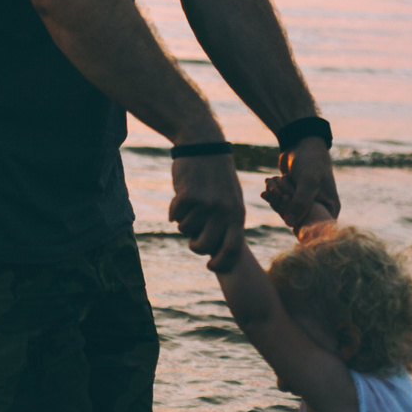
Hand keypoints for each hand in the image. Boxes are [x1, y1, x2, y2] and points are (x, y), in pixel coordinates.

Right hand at [169, 151, 246, 271]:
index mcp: (237, 214)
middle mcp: (224, 211)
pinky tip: (180, 198)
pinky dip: (173, 210)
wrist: (204, 145)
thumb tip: (216, 251)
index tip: (210, 266)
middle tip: (192, 238)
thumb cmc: (217, 176)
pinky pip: (175, 216)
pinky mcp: (188, 195)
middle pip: (204, 246)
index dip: (221, 263)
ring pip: (186, 230)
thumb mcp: (231, 199)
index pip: (233, 249)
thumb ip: (228, 223)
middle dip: (195, 245)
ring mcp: (206, 203)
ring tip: (190, 206)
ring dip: (183, 221)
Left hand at [266, 136, 338, 229]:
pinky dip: (273, 196)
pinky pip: (281, 204)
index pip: (316, 229)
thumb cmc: (311, 160)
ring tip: (271, 183)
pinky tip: (267, 186)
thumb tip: (290, 224)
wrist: (301, 142)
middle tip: (277, 191)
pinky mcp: (293, 197)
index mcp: (329, 208)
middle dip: (283, 207)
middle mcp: (319, 209)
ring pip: (286, 213)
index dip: (301, 227)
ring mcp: (305, 204)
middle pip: (297, 222)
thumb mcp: (308, 181)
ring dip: (276, 199)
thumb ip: (300, 203)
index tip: (287, 216)